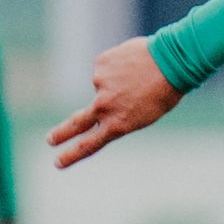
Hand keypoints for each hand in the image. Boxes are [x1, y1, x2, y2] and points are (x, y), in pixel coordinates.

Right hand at [47, 40, 178, 167]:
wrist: (172, 61)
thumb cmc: (164, 91)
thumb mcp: (144, 115)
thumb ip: (119, 116)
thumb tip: (100, 108)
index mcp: (118, 124)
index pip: (88, 145)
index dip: (72, 155)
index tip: (58, 163)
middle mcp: (104, 106)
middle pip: (76, 123)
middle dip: (61, 134)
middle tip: (50, 140)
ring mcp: (100, 84)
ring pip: (103, 85)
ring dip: (118, 81)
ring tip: (139, 76)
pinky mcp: (101, 64)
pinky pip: (106, 67)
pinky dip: (118, 65)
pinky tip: (133, 63)